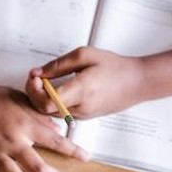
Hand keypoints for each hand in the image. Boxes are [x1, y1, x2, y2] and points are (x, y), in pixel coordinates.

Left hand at [25, 46, 146, 119]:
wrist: (137, 82)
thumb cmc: (114, 67)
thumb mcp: (85, 55)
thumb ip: (59, 65)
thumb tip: (38, 73)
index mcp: (81, 90)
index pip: (47, 102)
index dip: (34, 90)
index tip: (36, 76)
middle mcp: (81, 107)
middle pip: (45, 110)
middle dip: (35, 93)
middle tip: (37, 77)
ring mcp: (83, 115)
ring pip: (51, 113)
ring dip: (42, 98)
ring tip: (46, 82)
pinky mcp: (84, 116)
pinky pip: (61, 113)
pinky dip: (52, 103)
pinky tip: (54, 90)